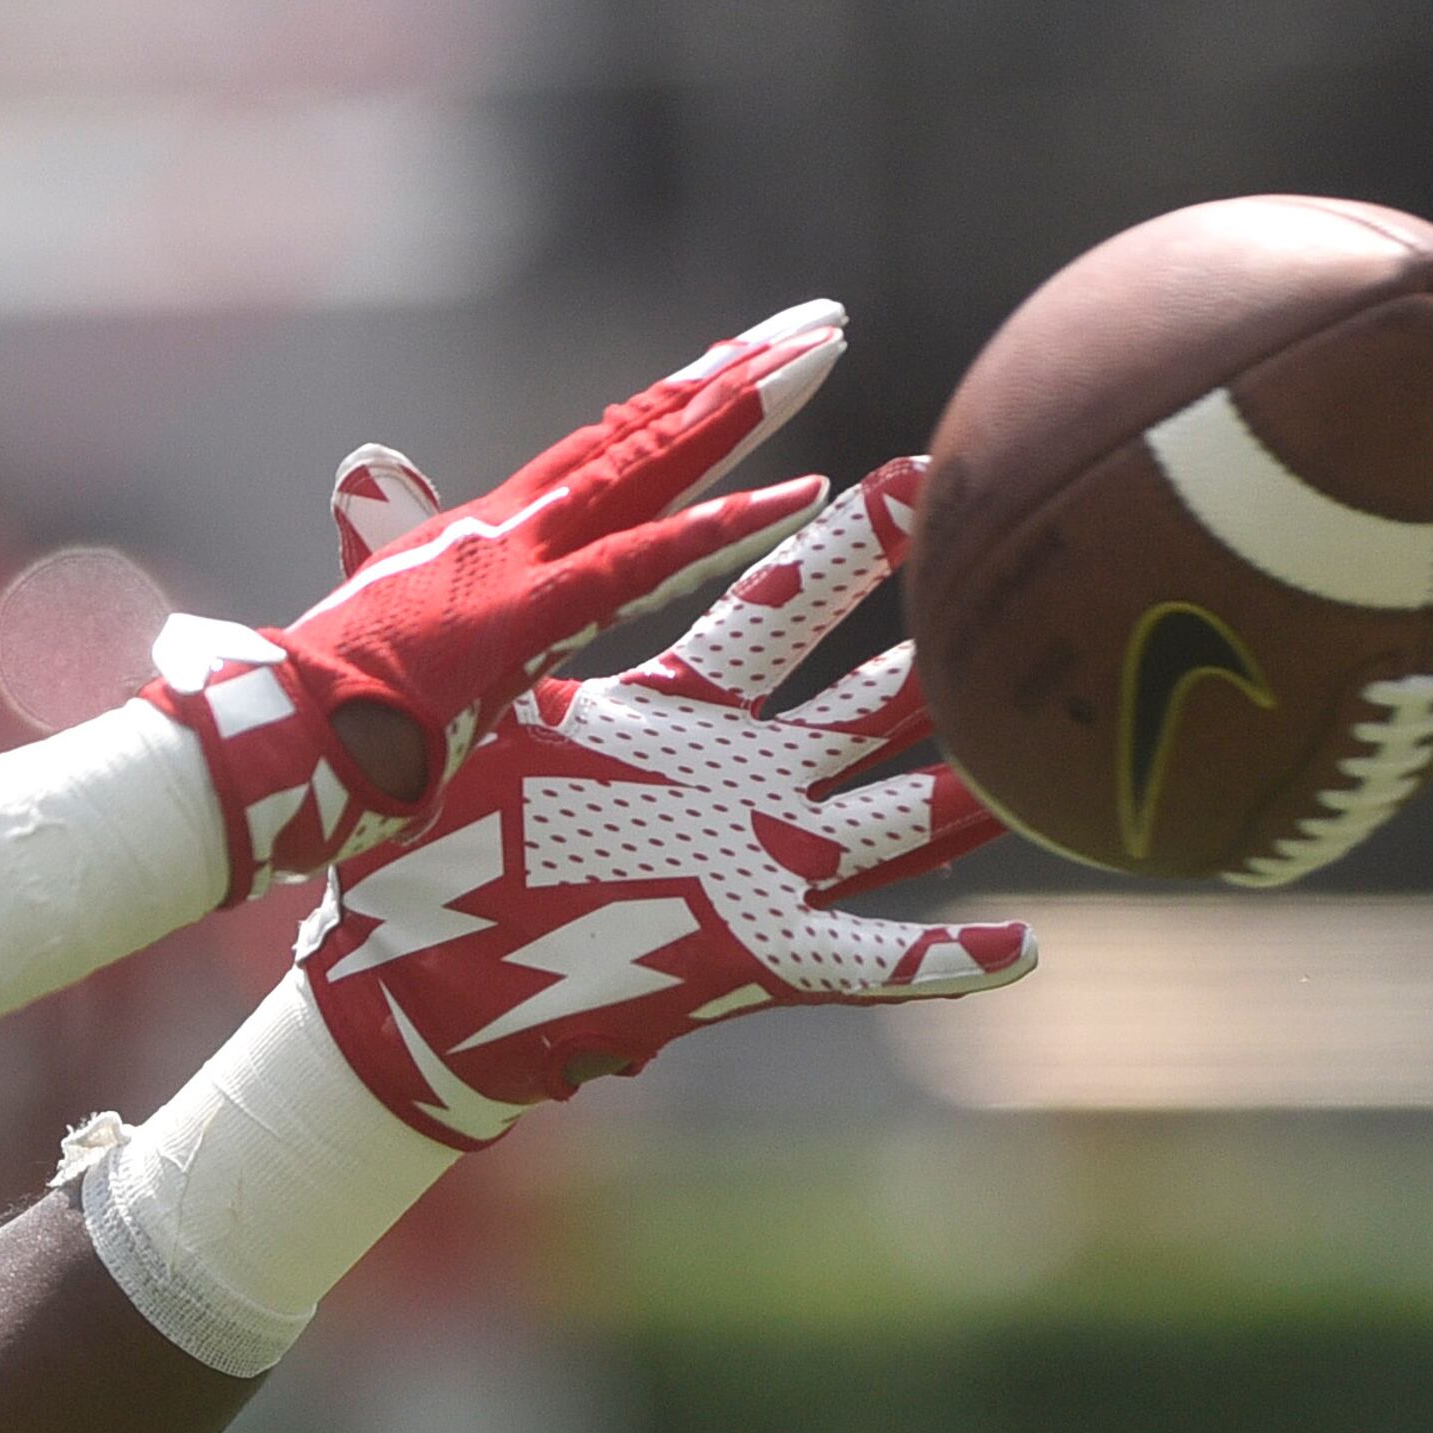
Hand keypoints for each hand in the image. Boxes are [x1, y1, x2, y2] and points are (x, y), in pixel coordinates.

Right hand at [141, 301, 852, 903]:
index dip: (673, 409)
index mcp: (475, 544)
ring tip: (822, 346)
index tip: (741, 363)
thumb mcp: (393, 671)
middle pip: (638, 435)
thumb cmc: (311, 735)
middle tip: (816, 319)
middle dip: (730, 375)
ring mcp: (508, 561)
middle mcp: (498, 529)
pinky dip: (723, 528)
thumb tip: (422, 615)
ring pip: (648, 465)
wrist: (251, 755)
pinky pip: (643, 563)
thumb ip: (429, 630)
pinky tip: (798, 492)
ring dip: (743, 405)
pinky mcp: (518, 613)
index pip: (596, 457)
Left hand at [299, 457, 1033, 1149]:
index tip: (906, 470)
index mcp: (669, 717)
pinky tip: (1018, 951)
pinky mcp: (749, 956)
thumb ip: (427, 582)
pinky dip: (936, 961)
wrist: (411, 972)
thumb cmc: (431, 843)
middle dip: (929, 629)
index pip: (768, 612)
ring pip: (891, 814)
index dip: (833, 549)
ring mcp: (754, 868)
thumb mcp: (443, 703)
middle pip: (856, 692)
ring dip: (971, 780)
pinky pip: (859, 962)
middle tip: (1011, 556)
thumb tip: (366, 459)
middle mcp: (733, 782)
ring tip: (1065, 739)